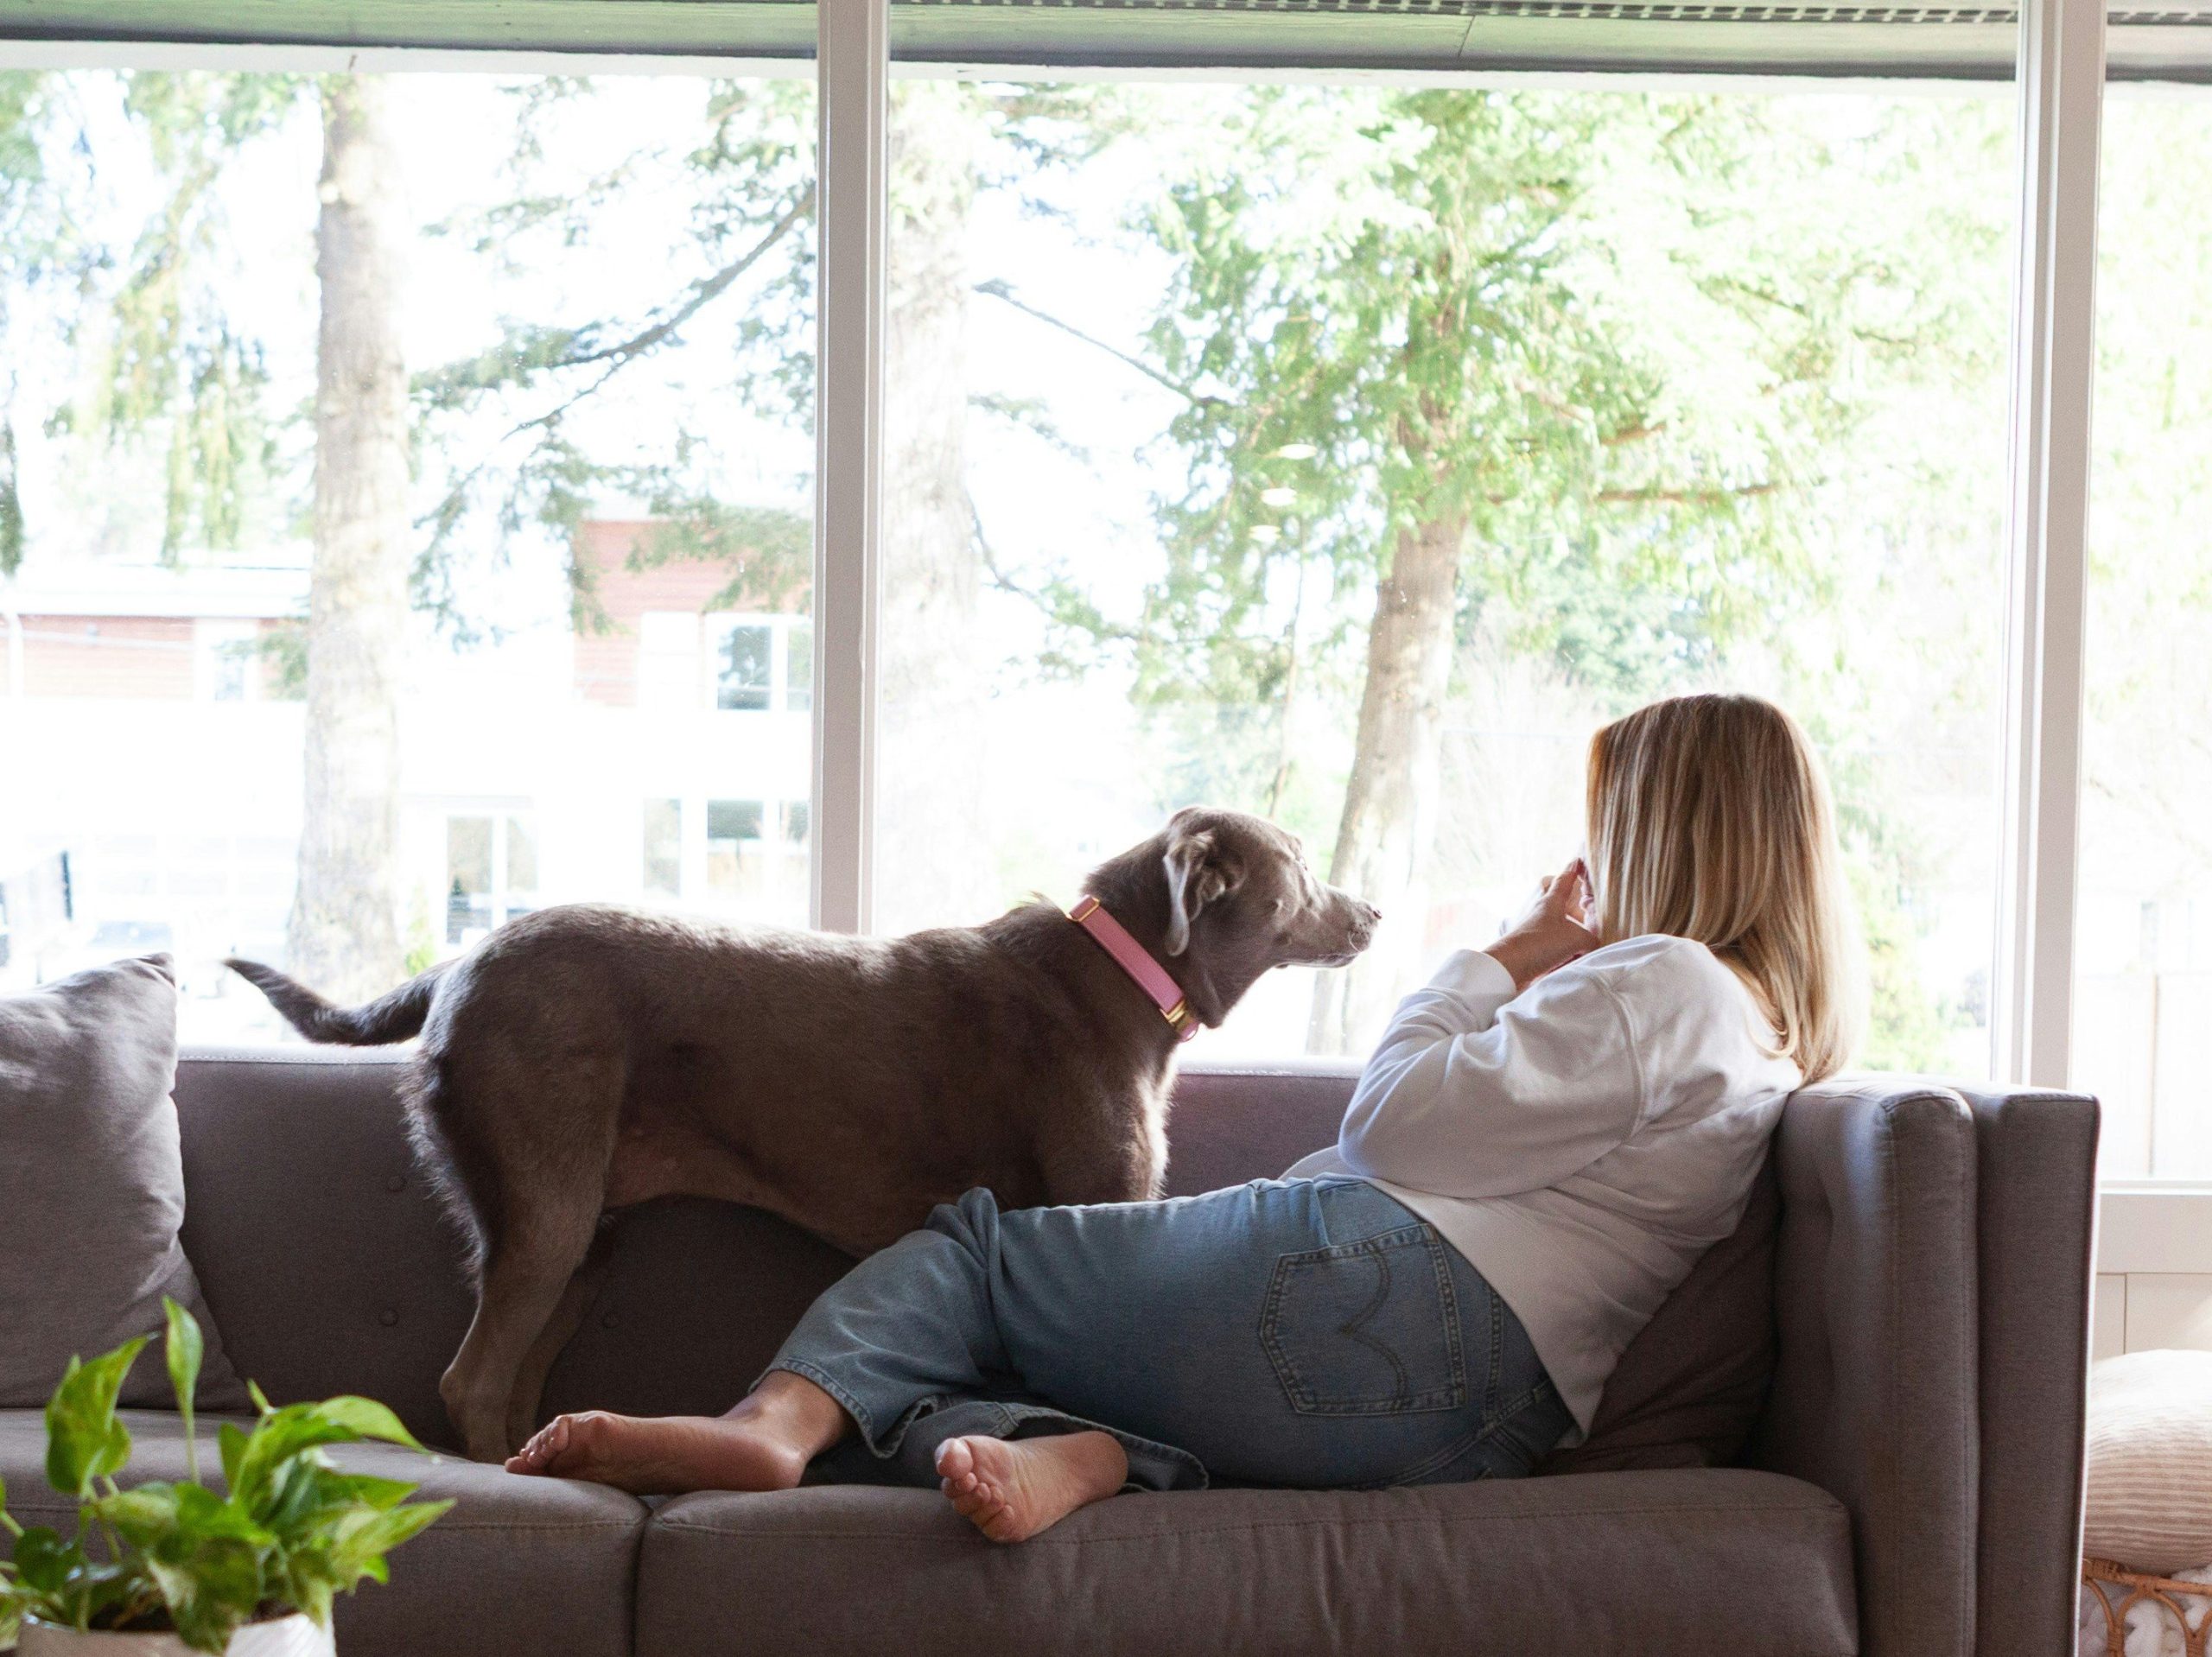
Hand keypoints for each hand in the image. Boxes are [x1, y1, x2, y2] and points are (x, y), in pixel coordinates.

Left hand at [1484, 858, 1598, 991]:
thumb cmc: (1542, 943)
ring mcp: (1537, 931)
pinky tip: (1571, 961)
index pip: (1564, 880)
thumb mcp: (1577, 938)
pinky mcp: (1533, 948)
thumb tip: (1591, 944)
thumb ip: (1591, 938)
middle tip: (1590, 917)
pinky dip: (1564, 953)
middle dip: (1576, 910)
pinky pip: (1555, 947)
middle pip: (1561, 904)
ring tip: (1584, 946)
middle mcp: (1543, 913)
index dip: (1572, 870)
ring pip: (1560, 928)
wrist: (1511, 967)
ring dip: (1573, 937)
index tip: (1576, 860)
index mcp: (1551, 901)